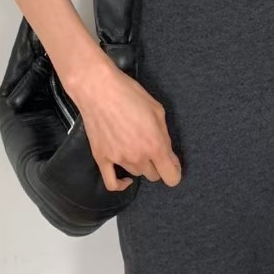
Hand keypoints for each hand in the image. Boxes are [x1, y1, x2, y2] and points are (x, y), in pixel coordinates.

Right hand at [68, 59, 181, 191]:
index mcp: (155, 145)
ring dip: (140, 165)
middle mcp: (138, 156)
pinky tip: (126, 179)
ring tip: (136, 148)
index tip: (172, 163)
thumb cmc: (129, 94)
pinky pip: (112, 183)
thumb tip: (169, 155)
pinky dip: (121, 184)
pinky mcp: (101, 158)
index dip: (175, 171)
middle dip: (157, 165)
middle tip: (153, 148)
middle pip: (154, 175)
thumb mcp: (157, 110)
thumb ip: (165, 137)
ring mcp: (118, 159)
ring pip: (136, 173)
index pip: (172, 177)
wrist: (98, 88)